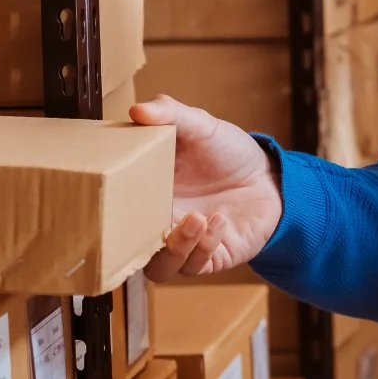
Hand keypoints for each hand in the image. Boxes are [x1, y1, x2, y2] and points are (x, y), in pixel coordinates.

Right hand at [131, 96, 284, 281]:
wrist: (270, 178)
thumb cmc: (228, 154)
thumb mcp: (201, 126)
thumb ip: (171, 115)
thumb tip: (137, 109)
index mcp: (146, 195)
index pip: (113, 213)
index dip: (107, 213)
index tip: (113, 196)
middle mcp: (159, 224)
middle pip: (128, 249)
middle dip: (134, 241)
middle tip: (151, 215)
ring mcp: (183, 245)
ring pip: (159, 268)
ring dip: (175, 247)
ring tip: (195, 218)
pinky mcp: (209, 258)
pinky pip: (195, 265)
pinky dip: (205, 244)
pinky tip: (218, 220)